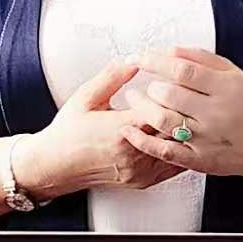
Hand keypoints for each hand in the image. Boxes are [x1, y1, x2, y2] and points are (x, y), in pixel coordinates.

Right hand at [13, 58, 188, 197]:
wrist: (55, 165)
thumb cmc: (68, 133)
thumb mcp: (86, 97)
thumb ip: (112, 77)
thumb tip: (133, 61)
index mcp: (120, 130)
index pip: (160, 109)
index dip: (167, 93)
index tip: (166, 82)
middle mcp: (133, 154)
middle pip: (175, 129)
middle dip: (182, 109)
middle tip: (183, 95)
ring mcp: (140, 171)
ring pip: (179, 150)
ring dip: (184, 130)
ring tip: (186, 113)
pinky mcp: (143, 181)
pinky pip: (175, 167)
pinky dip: (182, 150)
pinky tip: (181, 136)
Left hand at [119, 46, 242, 177]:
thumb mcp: (232, 73)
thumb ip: (200, 58)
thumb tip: (168, 50)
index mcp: (225, 88)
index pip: (183, 70)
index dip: (155, 61)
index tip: (139, 57)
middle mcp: (216, 113)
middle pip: (170, 95)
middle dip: (151, 87)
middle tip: (147, 85)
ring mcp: (207, 139)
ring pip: (164, 122)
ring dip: (143, 108)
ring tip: (136, 100)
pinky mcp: (199, 160)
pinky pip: (165, 152)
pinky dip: (143, 141)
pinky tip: (129, 130)